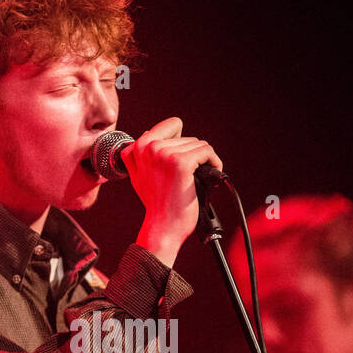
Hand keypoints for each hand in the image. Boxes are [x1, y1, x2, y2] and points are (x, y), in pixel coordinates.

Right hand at [131, 117, 222, 265]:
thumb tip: (147, 133)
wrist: (162, 227)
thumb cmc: (155, 205)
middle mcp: (149, 146)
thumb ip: (139, 155)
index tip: (181, 163)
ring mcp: (164, 153)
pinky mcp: (181, 163)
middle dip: (192, 155)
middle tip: (191, 175)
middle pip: (187, 137)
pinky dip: (214, 163)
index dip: (181, 143)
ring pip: (198, 144)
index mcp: (138, 146)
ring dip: (204, 161)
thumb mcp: (138, 175)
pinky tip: (211, 177)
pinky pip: (207, 151)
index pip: (171, 126)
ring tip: (198, 178)